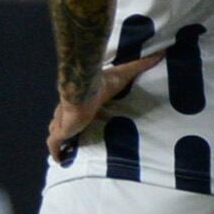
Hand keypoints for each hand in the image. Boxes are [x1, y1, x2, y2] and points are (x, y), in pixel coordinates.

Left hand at [48, 53, 163, 164]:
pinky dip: (56, 152)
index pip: (73, 108)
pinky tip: (60, 161)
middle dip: (64, 129)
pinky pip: (53, 145)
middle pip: (60, 121)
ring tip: (67, 150)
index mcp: (79, 100)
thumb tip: (159, 53)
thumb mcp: (123, 73)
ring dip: (59, 141)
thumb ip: (139, 65)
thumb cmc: (100, 83)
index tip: (79, 121)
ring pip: (55, 132)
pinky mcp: (60, 132)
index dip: (74, 115)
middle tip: (72, 140)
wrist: (83, 89)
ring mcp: (61, 122)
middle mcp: (67, 112)